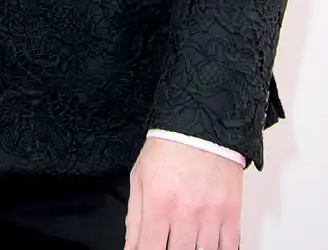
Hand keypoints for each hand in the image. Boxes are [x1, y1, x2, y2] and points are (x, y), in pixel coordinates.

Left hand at [125, 137, 242, 249]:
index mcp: (158, 202)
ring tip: (185, 243)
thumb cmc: (168, 148)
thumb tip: (132, 247)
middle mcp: (185, 212)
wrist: (201, 125)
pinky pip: (229, 248)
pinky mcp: (231, 214)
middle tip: (168, 243)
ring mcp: (210, 215)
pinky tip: (208, 246)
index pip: (149, 249)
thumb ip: (134, 217)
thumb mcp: (139, 177)